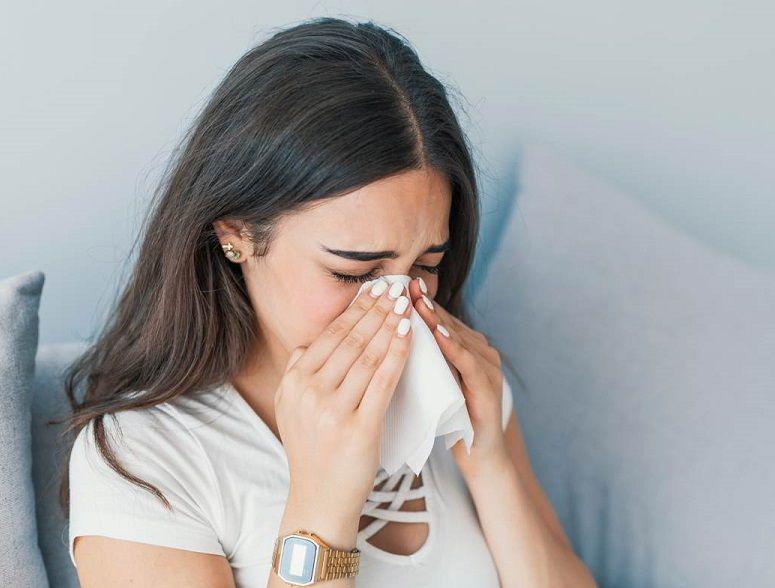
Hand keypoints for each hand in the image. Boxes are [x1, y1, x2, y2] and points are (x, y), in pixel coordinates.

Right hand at [274, 277, 412, 525]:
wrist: (319, 502)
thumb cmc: (313, 452)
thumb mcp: (293, 409)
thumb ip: (299, 372)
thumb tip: (312, 340)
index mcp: (294, 383)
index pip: (330, 336)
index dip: (356, 310)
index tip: (375, 289)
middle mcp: (308, 392)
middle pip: (350, 340)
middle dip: (376, 310)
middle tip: (396, 287)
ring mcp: (331, 410)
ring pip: (367, 356)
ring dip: (389, 325)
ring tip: (406, 305)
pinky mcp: (358, 428)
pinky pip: (383, 381)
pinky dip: (397, 353)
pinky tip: (409, 334)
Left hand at [407, 277, 508, 476]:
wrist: (478, 458)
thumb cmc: (447, 420)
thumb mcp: (428, 384)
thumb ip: (415, 360)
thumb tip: (377, 339)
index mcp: (462, 349)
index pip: (435, 319)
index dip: (414, 302)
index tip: (392, 285)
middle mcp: (478, 352)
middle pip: (445, 322)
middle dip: (422, 303)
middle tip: (400, 283)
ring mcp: (487, 369)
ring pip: (457, 337)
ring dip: (436, 318)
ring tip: (416, 301)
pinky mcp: (489, 389)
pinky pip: (469, 363)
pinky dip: (453, 347)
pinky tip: (437, 334)